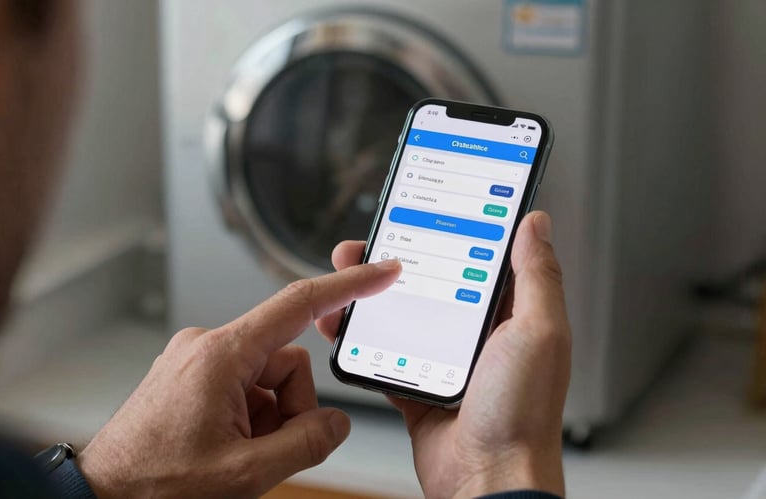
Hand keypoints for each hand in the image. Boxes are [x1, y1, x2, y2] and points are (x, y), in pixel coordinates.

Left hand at [77, 259, 400, 497]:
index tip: (380, 273)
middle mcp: (208, 346)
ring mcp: (198, 360)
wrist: (100, 496)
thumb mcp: (245, 473)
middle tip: (264, 449)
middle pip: (288, 362)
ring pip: (269, 379)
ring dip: (270, 418)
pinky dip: (251, 417)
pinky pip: (245, 386)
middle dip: (291, 408)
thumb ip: (306, 442)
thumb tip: (336, 422)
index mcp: (221, 355)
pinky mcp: (193, 375)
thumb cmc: (153, 484)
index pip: (297, 305)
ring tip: (238, 453)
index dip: (347, 287)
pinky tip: (227, 445)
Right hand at [316, 211, 570, 497]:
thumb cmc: (522, 414)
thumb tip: (535, 224)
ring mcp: (446, 359)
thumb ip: (537, 276)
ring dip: (374, 294)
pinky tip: (345, 324)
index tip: (431, 204)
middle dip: (400, 257)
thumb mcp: (539, 332)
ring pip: (403, 313)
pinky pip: (384, 353)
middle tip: (373, 239)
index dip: (456, 228)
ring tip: (348, 274)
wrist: (486, 480)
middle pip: (432, 281)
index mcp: (512, 315)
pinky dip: (362, 339)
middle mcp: (478, 334)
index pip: (482, 257)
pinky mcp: (418, 384)